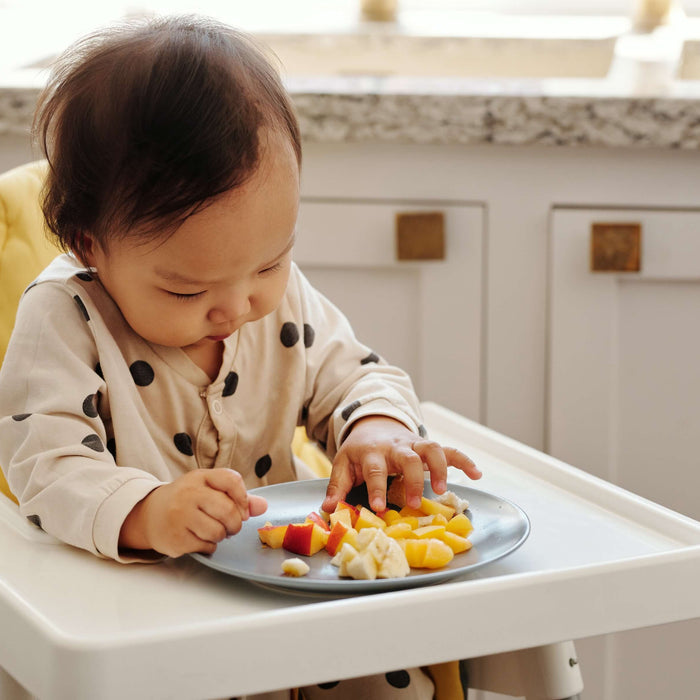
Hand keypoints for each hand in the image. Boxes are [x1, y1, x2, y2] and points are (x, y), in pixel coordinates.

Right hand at [119, 469, 266, 557]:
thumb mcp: (209, 490)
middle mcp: (188, 493)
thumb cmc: (187, 500)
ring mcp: (180, 516)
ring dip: (221, 536)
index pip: (231, 480)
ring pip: (218, 531)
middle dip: (235, 523)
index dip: (243, 497)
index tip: (243, 509)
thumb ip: (237, 496)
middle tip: (231, 526)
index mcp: (199, 477)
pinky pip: (206, 546)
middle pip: (228, 510)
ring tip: (213, 531)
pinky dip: (209, 546)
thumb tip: (263, 506)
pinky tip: (199, 539)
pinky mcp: (175, 538)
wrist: (150, 514)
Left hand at [322, 416, 480, 512]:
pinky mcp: (427, 447)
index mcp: (372, 452)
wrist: (372, 424)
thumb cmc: (359, 451)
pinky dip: (465, 460)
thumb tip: (328, 509)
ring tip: (443, 490)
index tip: (380, 508)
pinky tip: (477, 474)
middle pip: (407, 457)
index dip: (377, 488)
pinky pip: (450, 450)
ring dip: (440, 467)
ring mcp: (414, 444)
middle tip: (413, 503)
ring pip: (432, 448)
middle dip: (412, 479)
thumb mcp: (342, 464)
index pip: (374, 469)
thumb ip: (337, 487)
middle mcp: (395, 446)